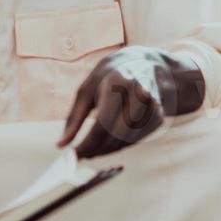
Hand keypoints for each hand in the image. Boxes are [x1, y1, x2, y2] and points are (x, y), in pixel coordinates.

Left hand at [57, 46, 202, 157]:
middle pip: (115, 136)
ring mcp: (152, 105)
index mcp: (117, 82)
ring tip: (95, 147)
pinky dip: (122, 144)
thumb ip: (74, 118)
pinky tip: (113, 138)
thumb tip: (61, 145)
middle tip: (83, 154)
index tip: (73, 155)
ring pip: (126, 141)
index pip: (101, 124)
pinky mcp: (159, 115)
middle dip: (96, 150)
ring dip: (108, 150)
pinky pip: (137, 139)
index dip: (86, 145)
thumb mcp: (87, 89)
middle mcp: (138, 93)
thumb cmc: (111, 77)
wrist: (147, 65)